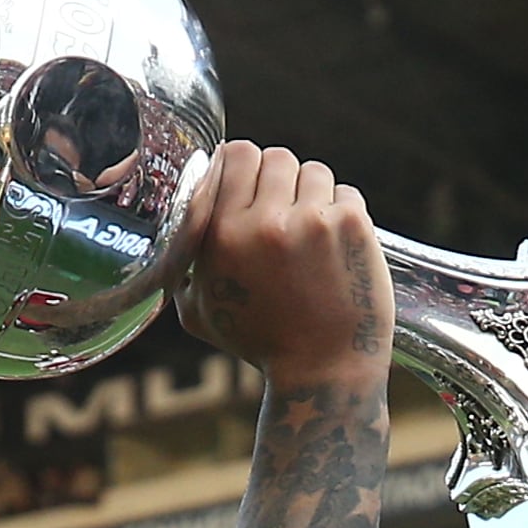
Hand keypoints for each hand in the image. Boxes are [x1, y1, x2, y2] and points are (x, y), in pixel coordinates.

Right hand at [176, 141, 393, 387]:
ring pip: (314, 172)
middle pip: (275, 157)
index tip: (253, 186)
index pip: (235, 154)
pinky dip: (345, 213)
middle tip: (287, 212)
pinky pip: (347, 193)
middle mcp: (264, 222)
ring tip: (314, 232)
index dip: (245, 166)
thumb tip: (175, 227)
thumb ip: (183, 263)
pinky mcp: (351, 226)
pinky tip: (339, 245)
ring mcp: (310, 221)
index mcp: (221, 234)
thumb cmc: (260, 346)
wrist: (322, 373)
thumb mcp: (198, 309)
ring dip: (314, 195)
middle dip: (281, 181)